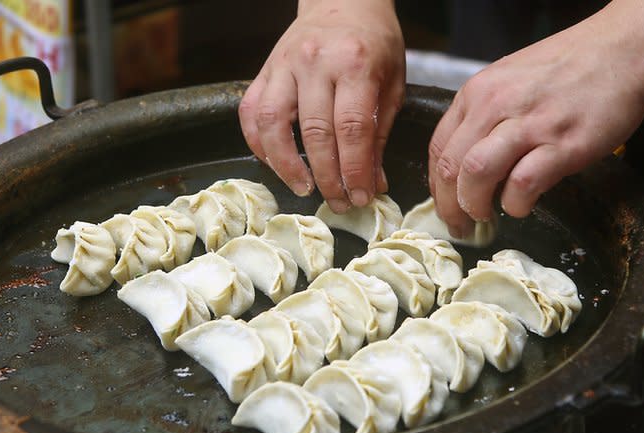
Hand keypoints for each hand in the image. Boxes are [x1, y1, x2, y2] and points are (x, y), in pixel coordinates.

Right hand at [239, 0, 404, 212]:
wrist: (343, 1)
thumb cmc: (373, 43)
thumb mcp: (391, 83)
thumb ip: (379, 133)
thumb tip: (373, 183)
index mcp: (354, 63)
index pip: (352, 129)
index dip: (356, 170)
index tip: (362, 197)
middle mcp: (314, 62)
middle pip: (315, 133)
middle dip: (327, 177)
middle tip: (339, 203)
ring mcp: (283, 65)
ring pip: (273, 125)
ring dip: (286, 166)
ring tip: (304, 189)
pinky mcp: (263, 71)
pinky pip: (251, 114)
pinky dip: (260, 145)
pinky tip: (276, 164)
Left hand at [428, 14, 643, 233]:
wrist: (622, 48)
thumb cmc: (570, 66)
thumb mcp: (511, 80)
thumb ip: (487, 116)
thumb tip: (469, 163)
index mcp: (479, 92)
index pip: (439, 147)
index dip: (437, 187)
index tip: (446, 205)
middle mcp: (496, 105)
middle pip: (451, 166)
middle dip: (450, 206)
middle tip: (461, 225)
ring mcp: (530, 124)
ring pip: (476, 174)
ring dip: (475, 205)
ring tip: (487, 216)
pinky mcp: (563, 144)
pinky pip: (523, 183)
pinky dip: (516, 203)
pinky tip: (523, 204)